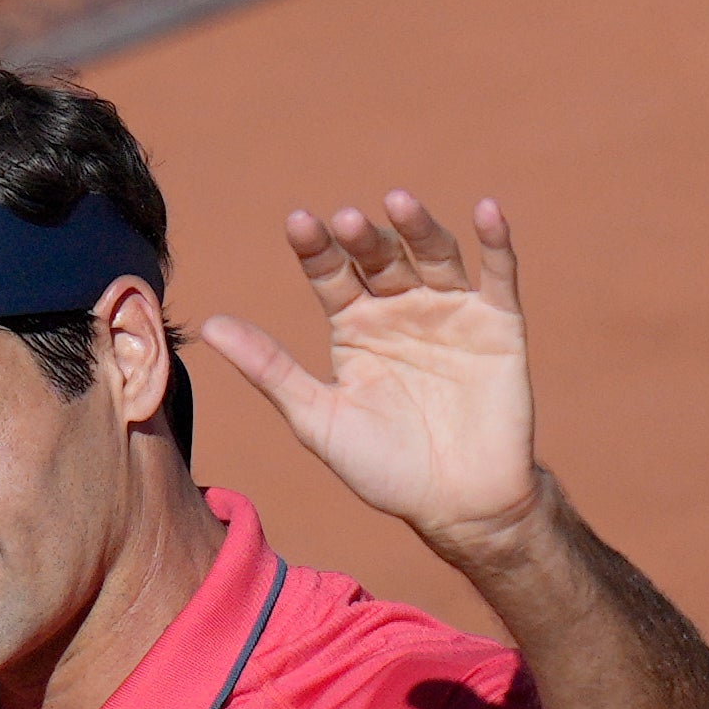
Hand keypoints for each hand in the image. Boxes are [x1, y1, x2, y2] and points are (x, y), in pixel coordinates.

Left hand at [200, 192, 539, 560]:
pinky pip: (499, 275)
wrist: (457, 505)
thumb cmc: (383, 467)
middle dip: (363, 239)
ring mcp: (451, 312)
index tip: (299, 223)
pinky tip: (486, 211)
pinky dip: (495, 242)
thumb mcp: (318, 418)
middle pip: (380, 259)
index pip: (330, 275)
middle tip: (347, 221)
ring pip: (434, 255)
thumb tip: (208, 326)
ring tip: (398, 203)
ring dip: (418, 227)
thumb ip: (270, 369)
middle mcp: (400, 309)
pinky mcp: (499, 324)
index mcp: (354, 326)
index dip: (316, 249)